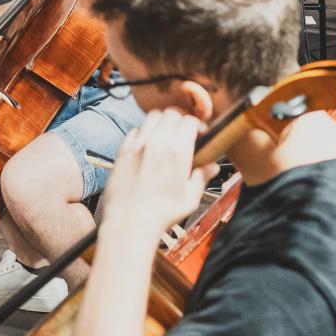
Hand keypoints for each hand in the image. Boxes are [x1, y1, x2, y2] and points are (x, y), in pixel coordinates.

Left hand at [100, 109, 221, 237]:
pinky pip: (135, 130)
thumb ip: (201, 178)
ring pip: (152, 117)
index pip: (189, 121)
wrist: (128, 222)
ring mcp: (138, 144)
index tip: (200, 132)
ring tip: (166, 134)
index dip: (197, 124)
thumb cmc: (161, 214)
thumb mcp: (189, 199)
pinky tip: (148, 145)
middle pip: (171, 113)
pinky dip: (144, 132)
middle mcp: (157, 143)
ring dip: (162, 121)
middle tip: (183, 130)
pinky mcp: (123, 150)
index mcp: (178, 152)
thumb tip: (213, 166)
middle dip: (180, 118)